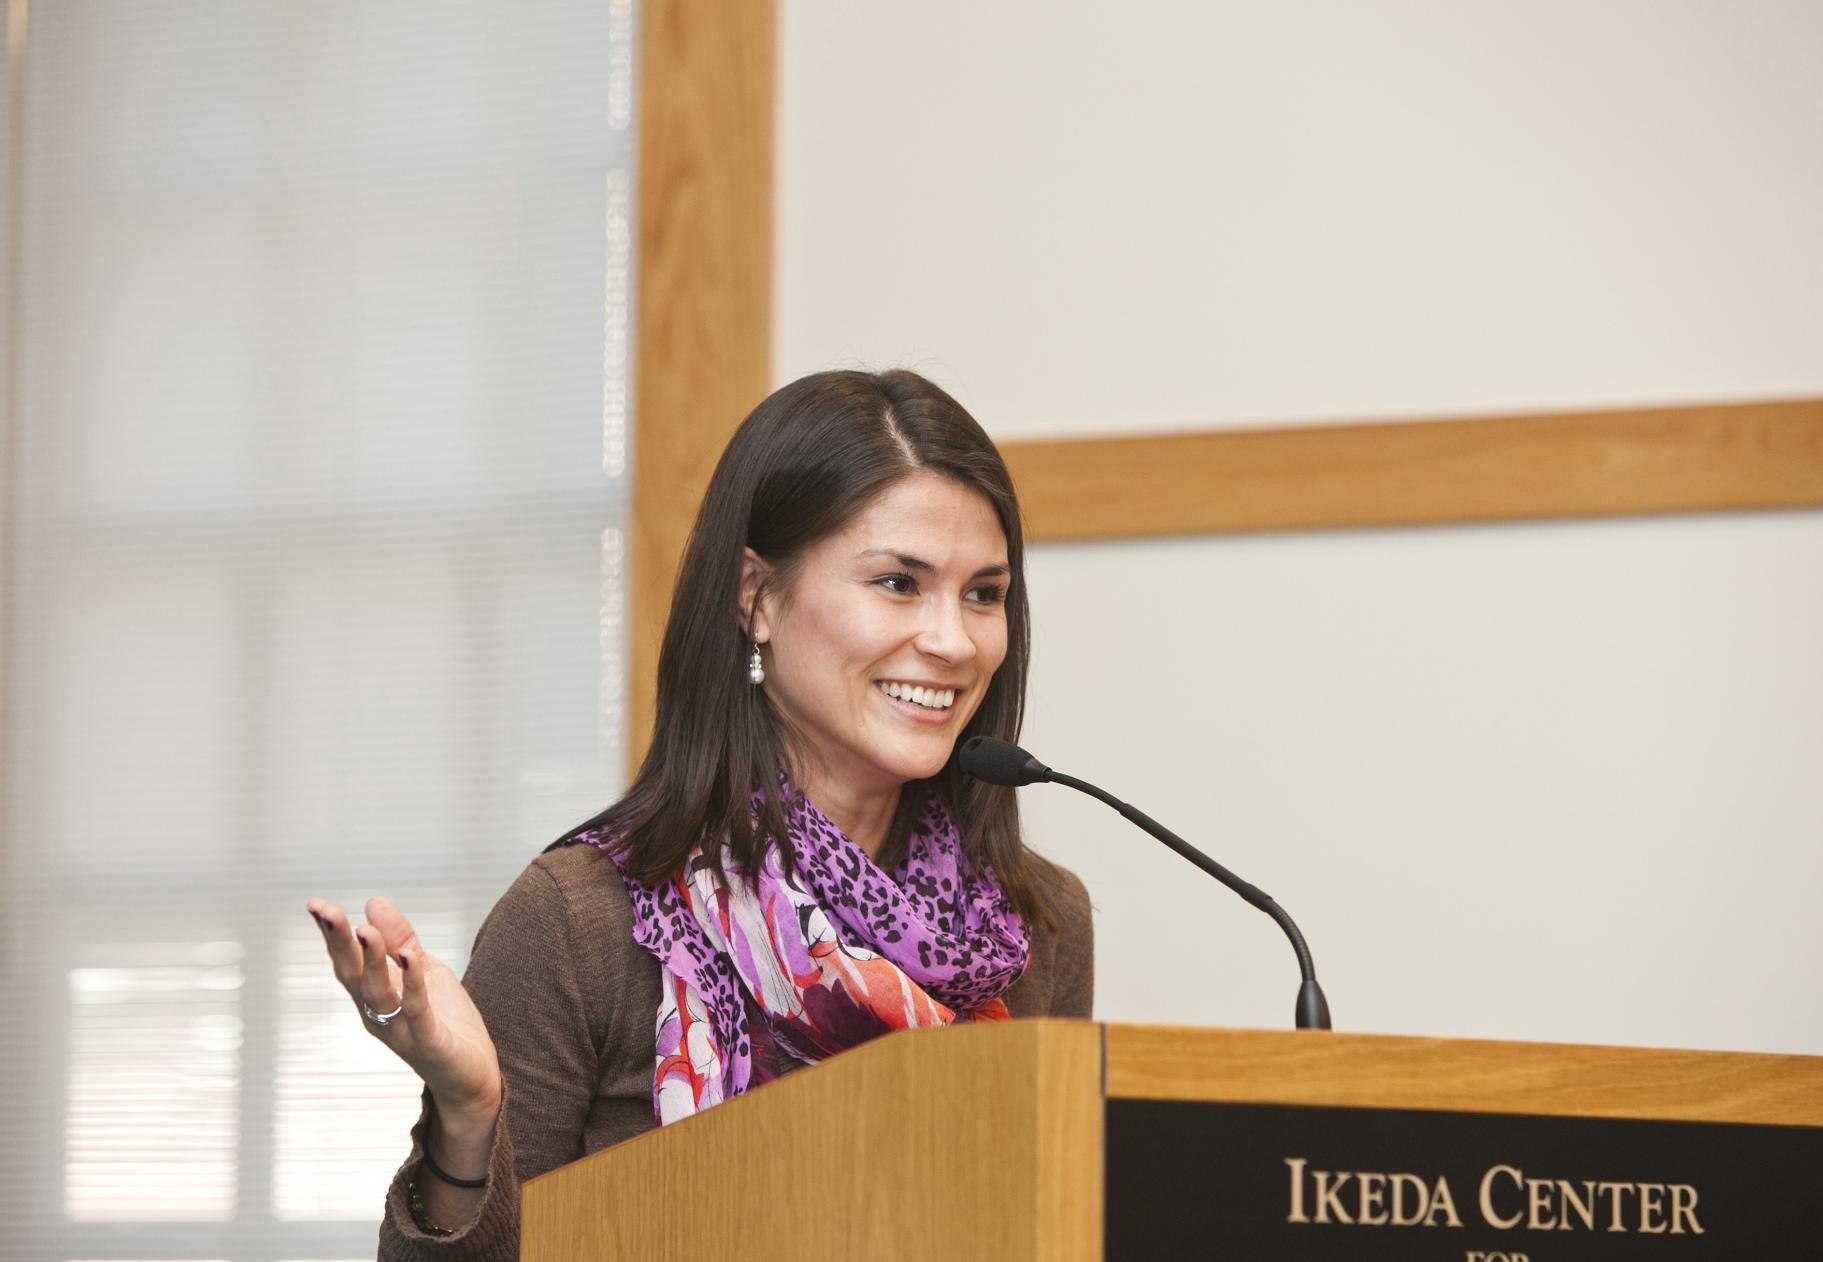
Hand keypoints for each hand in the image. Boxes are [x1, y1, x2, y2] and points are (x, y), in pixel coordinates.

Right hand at [305, 896, 502, 1128]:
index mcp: (373, 996)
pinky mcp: (428, 1042)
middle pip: (353, 976)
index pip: (347, 961)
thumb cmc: (445, 1022)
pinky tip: (409, 957)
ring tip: (365, 930)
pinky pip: (417, 1010)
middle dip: (339, 943)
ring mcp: (400, 1030)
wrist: (471, 1075)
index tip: (314, 904)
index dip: (332, 934)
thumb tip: (372, 901)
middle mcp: (378, 1014)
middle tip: (325, 911)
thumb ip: (400, 939)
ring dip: (372, 961)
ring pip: (379, 993)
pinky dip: (412, 982)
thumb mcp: (424, 970)